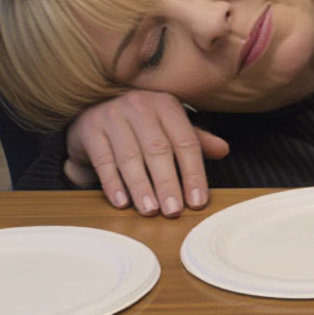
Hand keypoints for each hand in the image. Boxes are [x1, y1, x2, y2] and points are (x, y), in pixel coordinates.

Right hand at [63, 90, 227, 216]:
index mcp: (166, 104)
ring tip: (150, 210)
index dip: (193, 173)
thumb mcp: (167, 125)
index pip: (185, 142)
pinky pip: (103, 160)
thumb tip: (224, 150)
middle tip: (174, 210)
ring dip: (142, 187)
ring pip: (130, 157)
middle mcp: (140, 106)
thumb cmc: (137, 122)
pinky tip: (121, 202)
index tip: (198, 201)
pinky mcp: (90, 129)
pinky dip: (113, 183)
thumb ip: (194, 139)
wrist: (92, 108)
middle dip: (168, 183)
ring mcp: (113, 116)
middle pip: (159, 150)